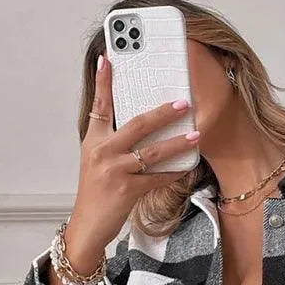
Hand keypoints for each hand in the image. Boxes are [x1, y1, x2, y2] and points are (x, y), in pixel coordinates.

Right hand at [66, 52, 201, 260]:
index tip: (109, 59)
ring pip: (153, 152)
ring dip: (177, 143)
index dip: (104, 82)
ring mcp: (115, 171)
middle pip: (137, 125)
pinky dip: (173, 173)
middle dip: (162, 113)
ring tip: (196, 136)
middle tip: (183, 103)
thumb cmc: (96, 193)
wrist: (88, 224)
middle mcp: (103, 152)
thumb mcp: (97, 162)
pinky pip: (157, 178)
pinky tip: (186, 168)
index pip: (99, 105)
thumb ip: (113, 143)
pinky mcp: (127, 190)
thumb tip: (143, 128)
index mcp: (93, 141)